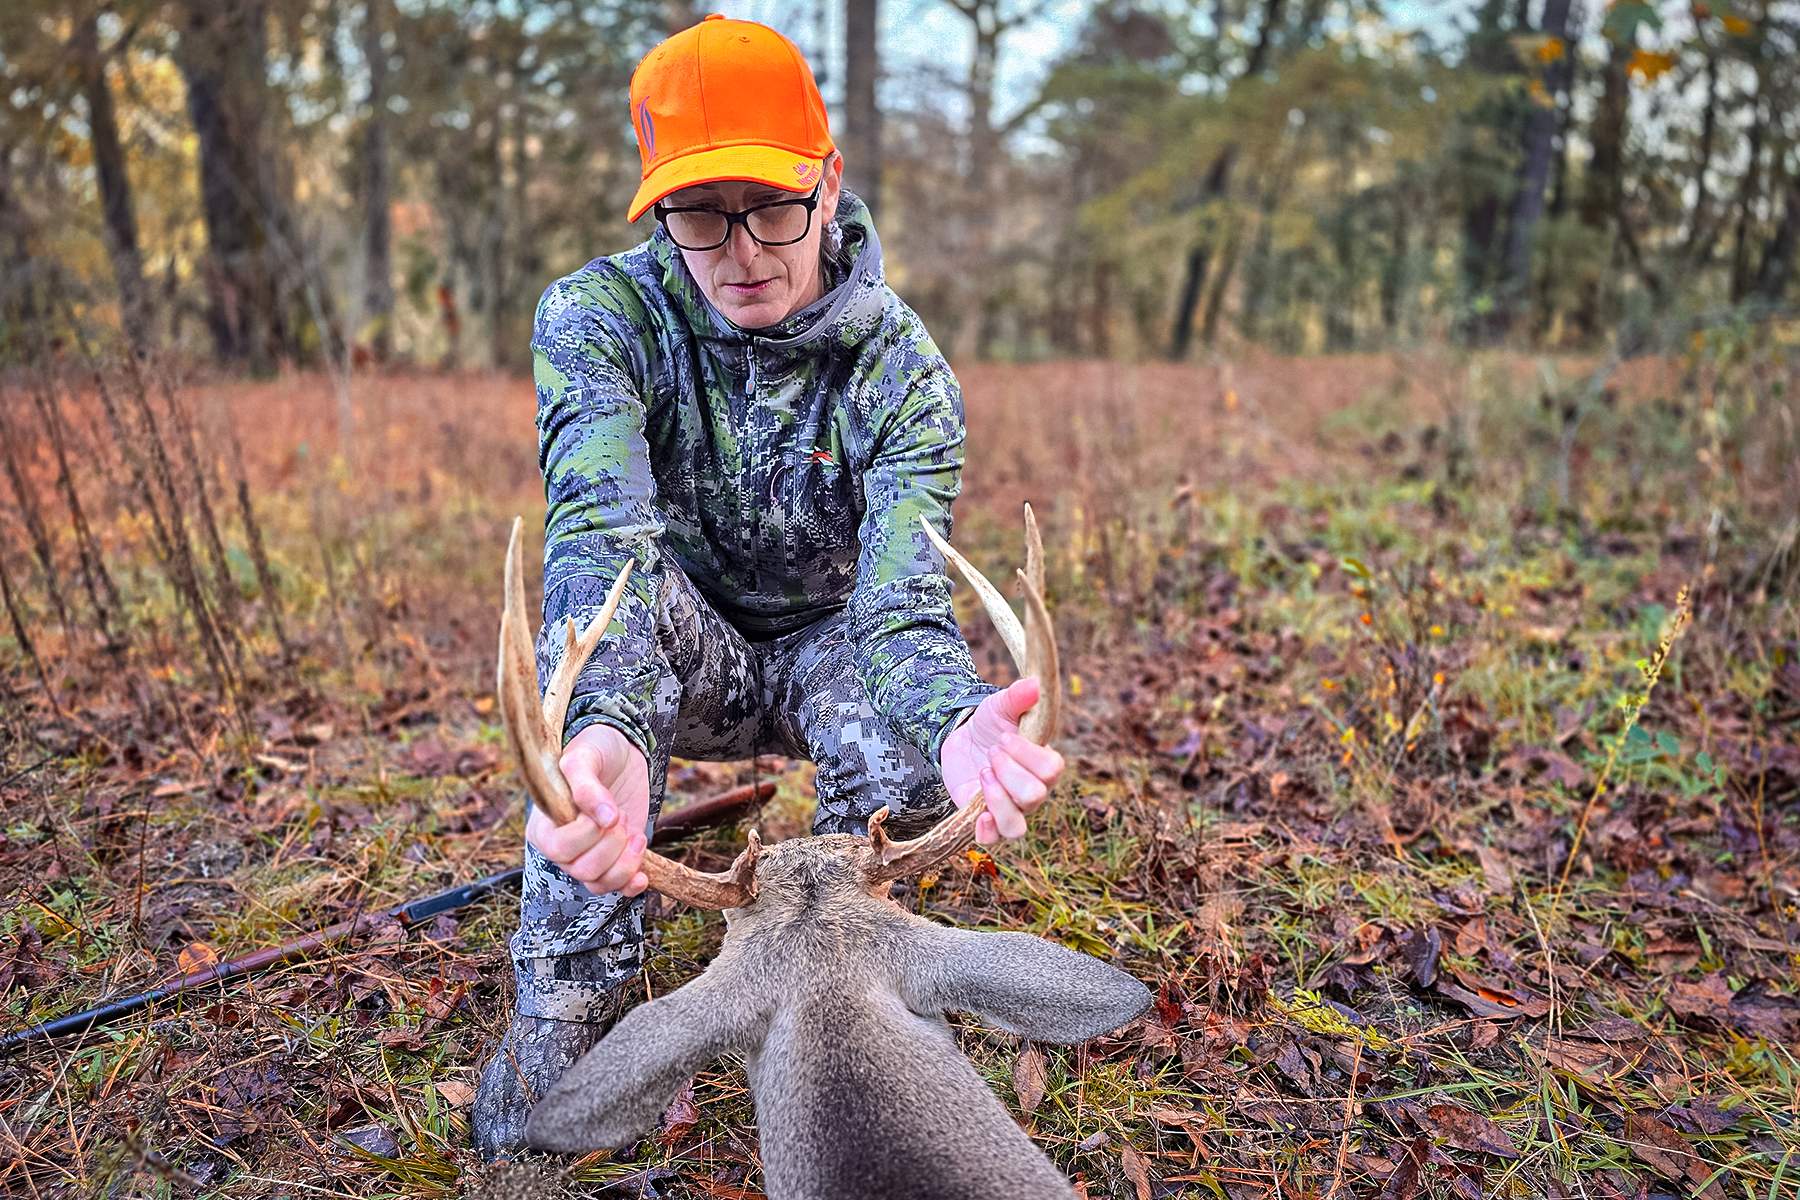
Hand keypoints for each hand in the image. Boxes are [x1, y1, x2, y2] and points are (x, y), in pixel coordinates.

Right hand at [526, 723, 652, 897]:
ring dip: (625, 863)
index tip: (608, 810)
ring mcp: (588, 855)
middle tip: (622, 816)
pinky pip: (616, 888)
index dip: (587, 834)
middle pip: (583, 870)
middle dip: (611, 845)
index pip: (560, 848)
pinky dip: (631, 885)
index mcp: (544, 825)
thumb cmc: (594, 749)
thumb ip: (587, 785)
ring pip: (600, 883)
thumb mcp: (585, 757)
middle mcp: (562, 847)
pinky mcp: (614, 859)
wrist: (620, 752)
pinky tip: (643, 874)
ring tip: (637, 835)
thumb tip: (605, 818)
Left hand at [938, 677, 1064, 845]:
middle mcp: (1032, 792)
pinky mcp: (985, 820)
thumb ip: (1018, 696)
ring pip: (1016, 827)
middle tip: (991, 752)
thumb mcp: (1001, 705)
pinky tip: (978, 812)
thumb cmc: (992, 724)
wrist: (964, 740)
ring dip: (997, 799)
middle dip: (1008, 770)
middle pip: (1034, 796)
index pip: (1052, 770)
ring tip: (983, 773)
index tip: (1004, 737)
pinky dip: (986, 830)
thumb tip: (1035, 684)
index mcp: (1044, 765)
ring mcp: (1010, 809)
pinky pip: (993, 840)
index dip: (1026, 753)